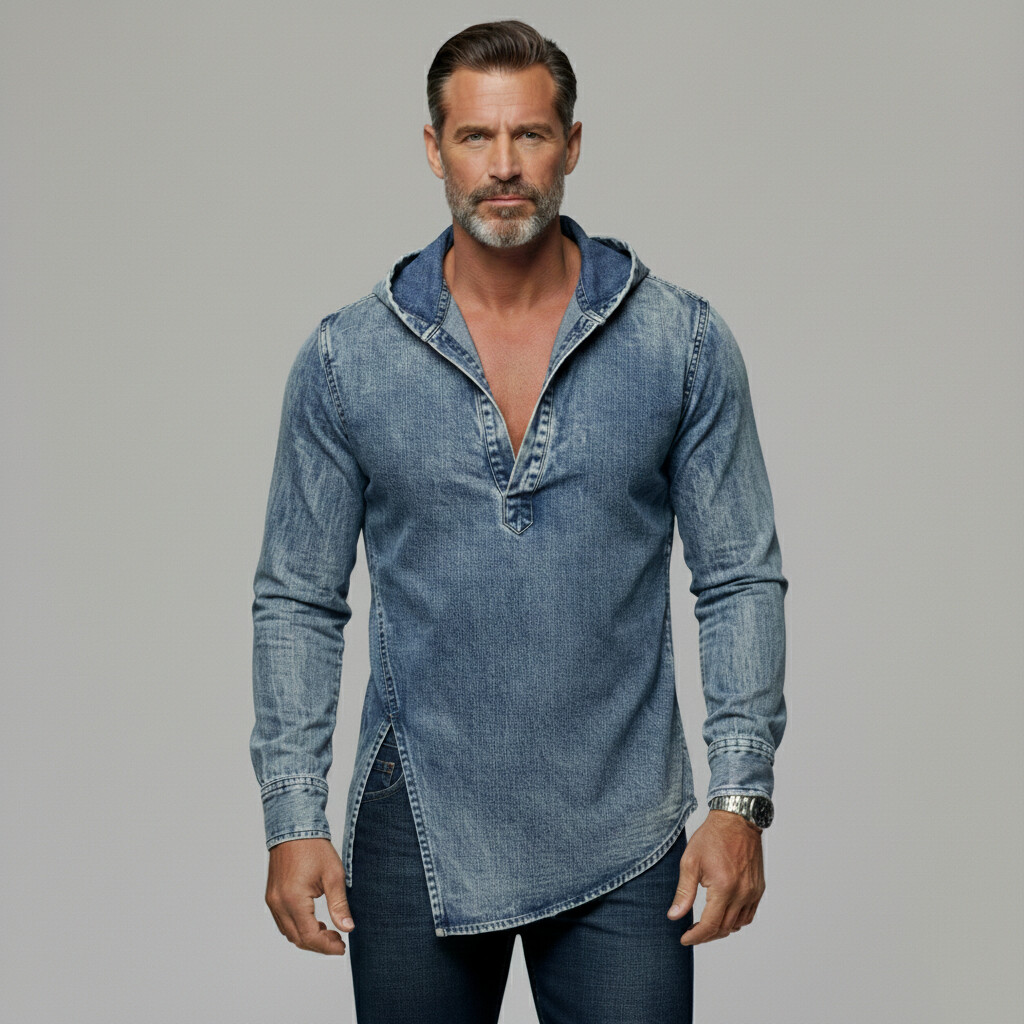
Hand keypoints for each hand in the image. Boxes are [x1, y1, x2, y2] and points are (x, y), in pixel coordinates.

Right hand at [265, 837, 354, 954]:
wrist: (294, 827)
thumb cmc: (314, 848)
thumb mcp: (333, 875)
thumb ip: (339, 905)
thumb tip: (348, 928)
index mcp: (293, 900)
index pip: (309, 936)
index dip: (326, 946)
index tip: (342, 947)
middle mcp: (278, 904)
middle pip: (297, 938)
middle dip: (318, 945)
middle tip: (338, 942)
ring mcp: (272, 900)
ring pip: (288, 932)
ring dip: (307, 937)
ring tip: (328, 932)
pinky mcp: (271, 896)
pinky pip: (283, 921)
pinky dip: (297, 927)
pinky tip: (313, 922)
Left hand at [667, 809, 764, 944]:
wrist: (737, 821)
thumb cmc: (712, 838)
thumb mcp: (690, 862)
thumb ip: (683, 892)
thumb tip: (674, 916)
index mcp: (724, 888)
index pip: (710, 925)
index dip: (695, 936)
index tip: (684, 939)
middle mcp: (742, 894)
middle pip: (724, 929)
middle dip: (706, 936)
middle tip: (691, 933)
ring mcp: (752, 892)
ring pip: (737, 925)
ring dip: (721, 929)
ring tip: (705, 925)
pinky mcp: (758, 889)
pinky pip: (748, 915)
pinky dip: (735, 921)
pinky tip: (723, 915)